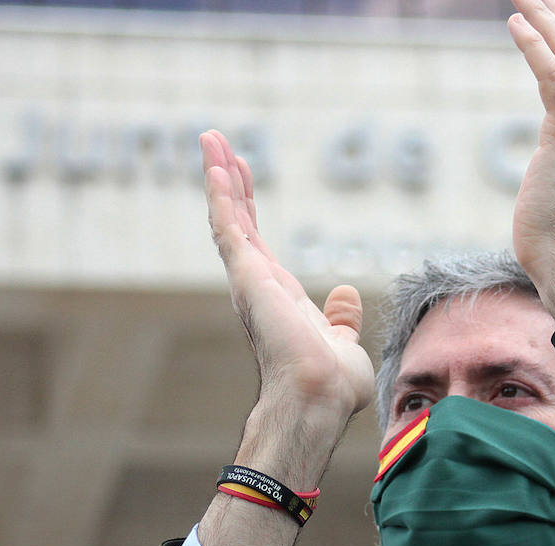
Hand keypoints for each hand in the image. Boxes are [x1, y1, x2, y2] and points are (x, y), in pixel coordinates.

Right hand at [202, 130, 374, 439]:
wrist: (320, 396)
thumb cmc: (331, 384)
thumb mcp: (342, 341)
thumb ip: (340, 318)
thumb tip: (344, 295)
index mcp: (278, 297)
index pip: (258, 241)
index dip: (248, 206)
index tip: (240, 172)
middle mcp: (258, 286)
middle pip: (238, 220)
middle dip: (228, 180)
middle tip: (217, 142)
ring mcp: (250, 281)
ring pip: (228, 217)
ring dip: (220, 177)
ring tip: (210, 138)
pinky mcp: (247, 277)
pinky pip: (229, 228)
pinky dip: (222, 196)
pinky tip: (217, 166)